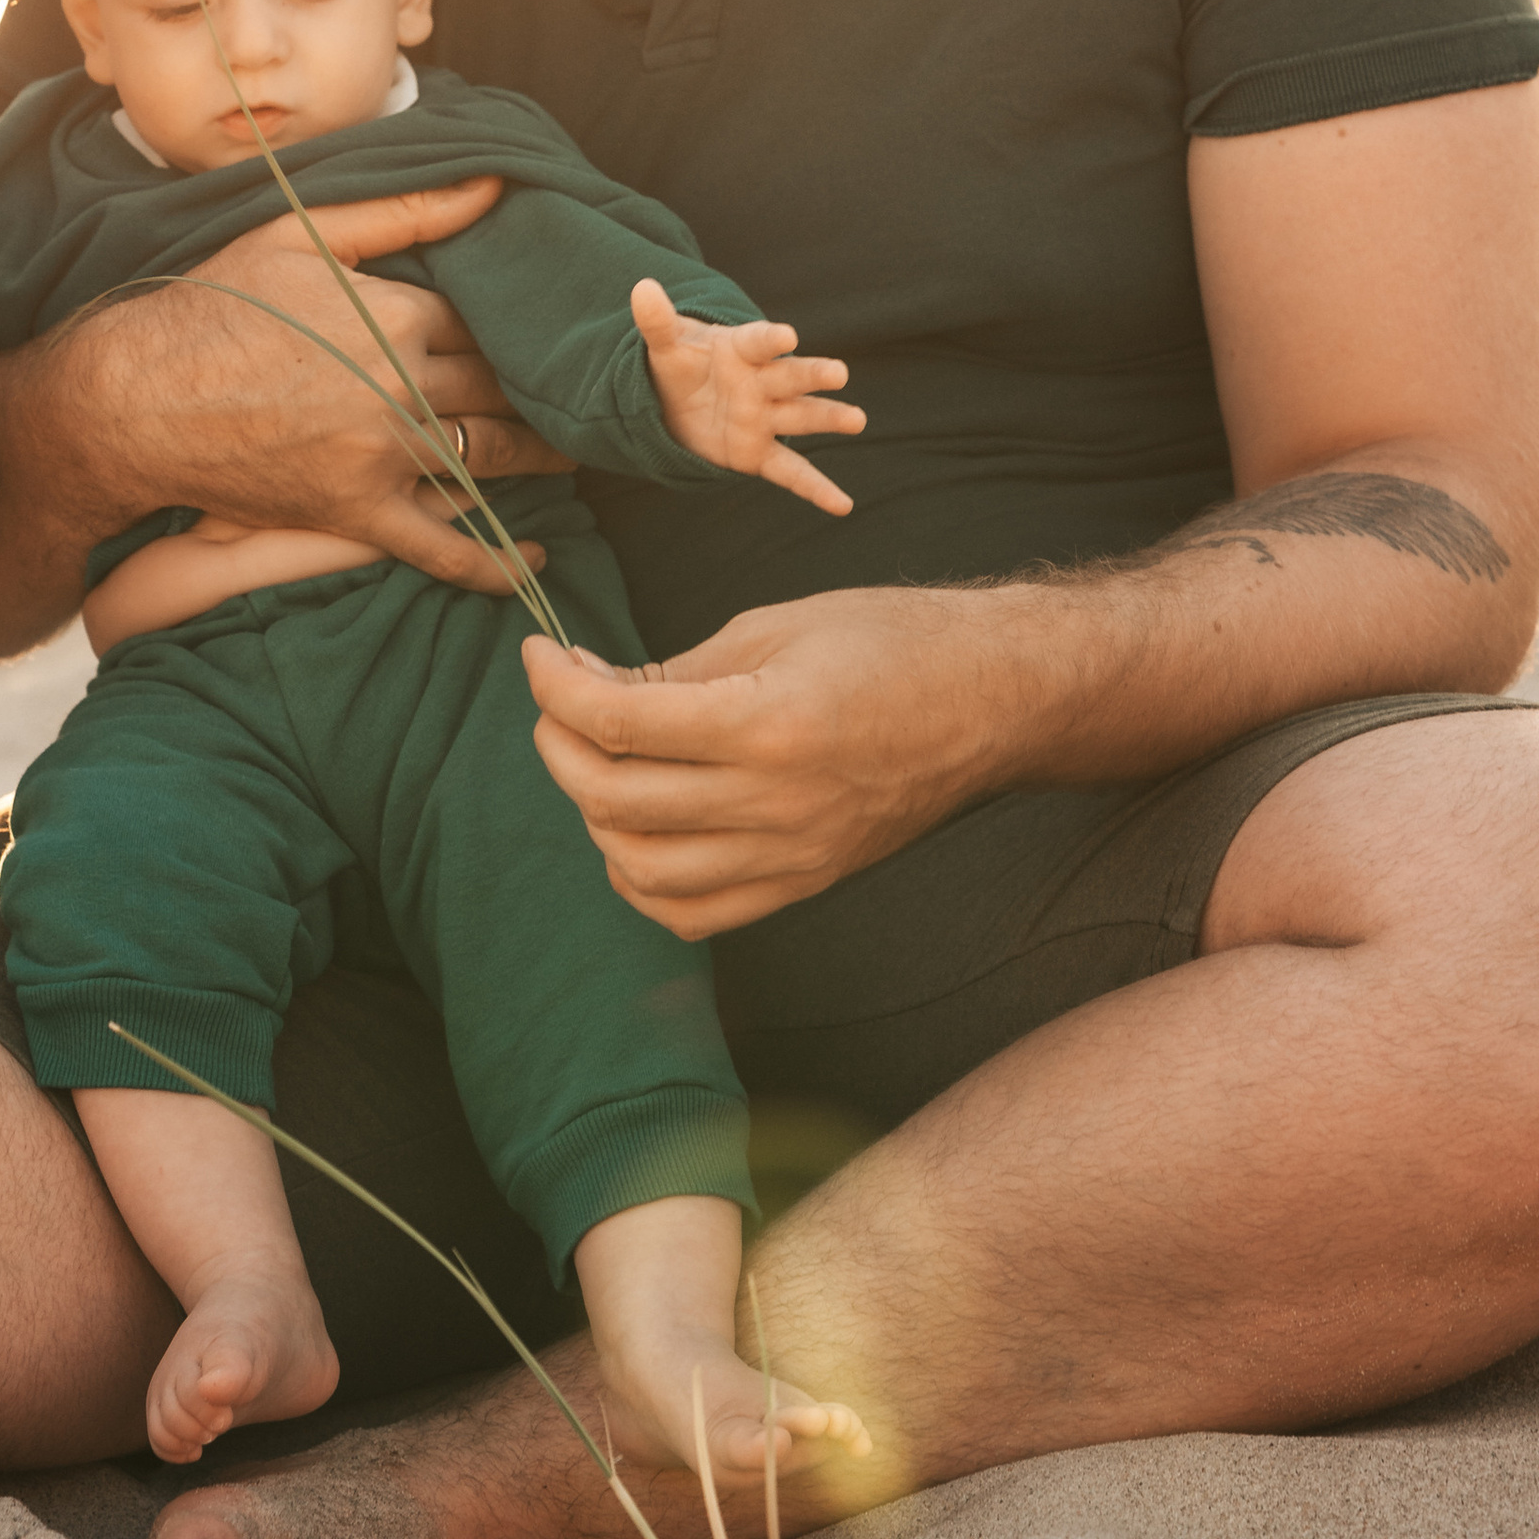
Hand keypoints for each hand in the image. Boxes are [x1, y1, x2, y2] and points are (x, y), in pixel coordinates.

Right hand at [159, 182, 570, 593]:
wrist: (139, 399)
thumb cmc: (216, 304)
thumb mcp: (301, 233)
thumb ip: (404, 209)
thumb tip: (495, 184)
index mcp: (397, 316)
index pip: (484, 321)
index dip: (509, 325)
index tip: (537, 330)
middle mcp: (402, 387)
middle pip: (499, 389)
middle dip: (540, 392)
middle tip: (577, 396)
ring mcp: (381, 456)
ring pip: (489, 459)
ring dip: (541, 460)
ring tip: (573, 455)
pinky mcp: (356, 513)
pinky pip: (441, 548)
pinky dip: (494, 564)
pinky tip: (532, 566)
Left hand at [525, 584, 1012, 938]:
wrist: (997, 700)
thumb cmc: (894, 642)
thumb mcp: (777, 625)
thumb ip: (679, 669)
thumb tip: (594, 687)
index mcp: (770, 723)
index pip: (619, 723)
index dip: (556, 688)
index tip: (541, 656)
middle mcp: (778, 805)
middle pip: (615, 802)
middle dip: (559, 747)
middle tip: (558, 702)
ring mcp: (793, 856)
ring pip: (643, 872)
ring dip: (593, 816)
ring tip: (596, 760)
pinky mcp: (805, 882)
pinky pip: (695, 913)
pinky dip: (642, 879)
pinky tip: (637, 827)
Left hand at [630, 281, 864, 515]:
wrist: (679, 402)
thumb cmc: (682, 365)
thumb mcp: (666, 346)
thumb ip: (657, 322)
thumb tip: (642, 288)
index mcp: (741, 350)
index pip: (758, 342)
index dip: (770, 338)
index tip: (786, 336)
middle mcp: (761, 383)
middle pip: (791, 377)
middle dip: (813, 374)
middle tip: (838, 372)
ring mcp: (765, 419)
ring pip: (801, 417)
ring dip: (828, 418)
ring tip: (857, 419)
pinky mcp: (759, 453)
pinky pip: (791, 472)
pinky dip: (816, 489)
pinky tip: (842, 505)